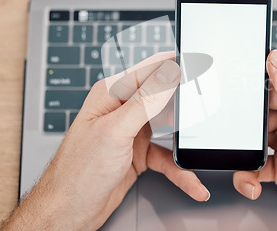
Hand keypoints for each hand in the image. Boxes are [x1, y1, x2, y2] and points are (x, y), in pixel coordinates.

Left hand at [0, 52, 209, 230]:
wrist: (69, 212)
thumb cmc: (78, 172)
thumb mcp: (116, 131)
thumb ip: (145, 100)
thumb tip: (168, 72)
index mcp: (112, 94)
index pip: (149, 69)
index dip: (175, 65)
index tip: (199, 65)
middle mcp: (122, 109)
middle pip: (163, 97)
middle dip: (186, 105)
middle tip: (207, 108)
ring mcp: (132, 131)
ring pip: (170, 127)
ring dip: (185, 140)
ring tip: (201, 145)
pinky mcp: (139, 153)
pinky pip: (167, 156)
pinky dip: (180, 169)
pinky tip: (191, 180)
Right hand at [233, 50, 276, 229]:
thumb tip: (276, 59)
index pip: (276, 88)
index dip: (255, 93)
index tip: (236, 98)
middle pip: (261, 116)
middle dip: (246, 126)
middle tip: (236, 136)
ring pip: (256, 143)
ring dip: (245, 152)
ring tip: (242, 161)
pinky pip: (258, 169)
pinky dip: (248, 176)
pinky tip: (251, 183)